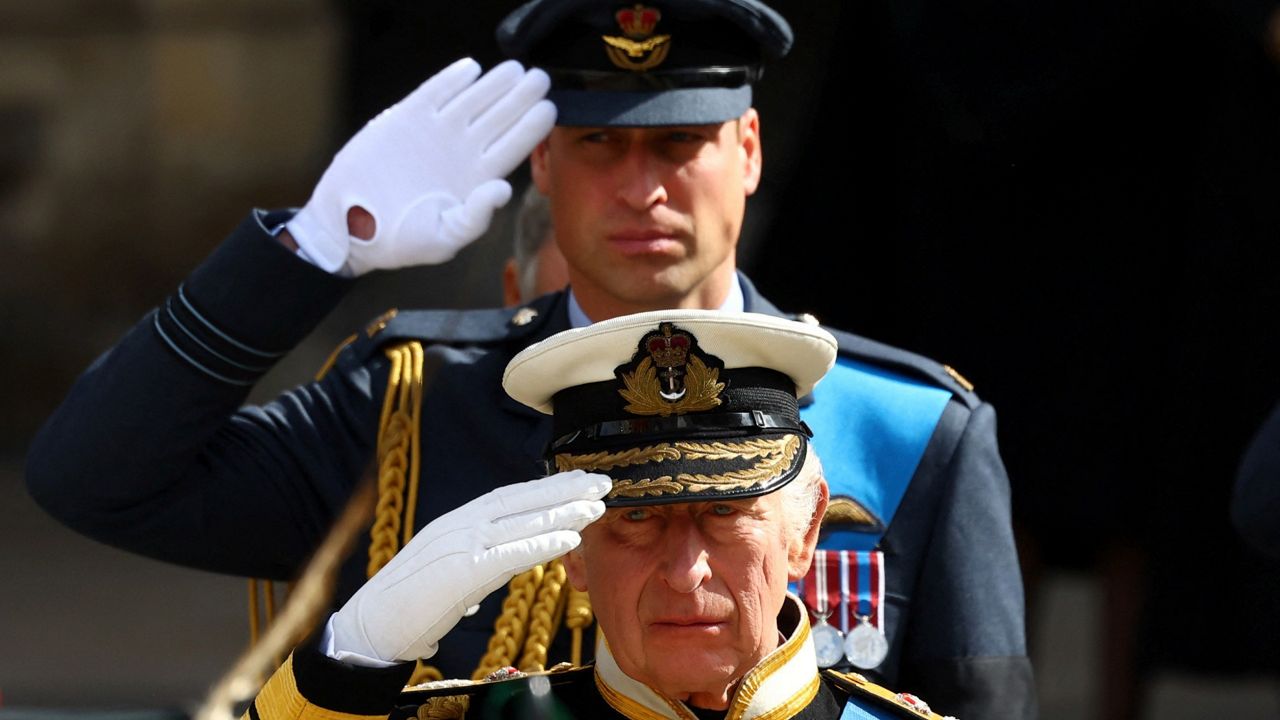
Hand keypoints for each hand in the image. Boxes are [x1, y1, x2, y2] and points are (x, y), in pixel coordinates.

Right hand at [286, 57, 555, 275]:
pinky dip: (451, 81)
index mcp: (476, 179)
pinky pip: (434, 94)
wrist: (351, 226)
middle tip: (540, 79)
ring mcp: (435, 133)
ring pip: (472, 101)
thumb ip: (475, 218)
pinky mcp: (405, 119)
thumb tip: (503, 189)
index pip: (512, 148)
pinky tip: (471, 69)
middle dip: (520, 98)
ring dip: (494, 84)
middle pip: (499, 118)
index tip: (549, 109)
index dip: (531, 128)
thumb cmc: (400, 240)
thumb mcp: (443, 238)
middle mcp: (461, 152)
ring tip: (515, 69)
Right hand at [330, 470, 609, 663]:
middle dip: (565, 490)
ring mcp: (460, 545)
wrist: (369, 627)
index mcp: (458, 523)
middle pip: (522, 500)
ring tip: (597, 507)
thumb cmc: (407, 606)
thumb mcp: (446, 574)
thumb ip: (474, 566)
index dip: (547, 487)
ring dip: (564, 512)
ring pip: (521, 522)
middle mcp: (461, 525)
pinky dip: (541, 543)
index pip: (510, 497)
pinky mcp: (460, 572)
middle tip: (603, 481)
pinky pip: (509, 555)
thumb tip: (491, 572)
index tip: (579, 480)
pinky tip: (569, 539)